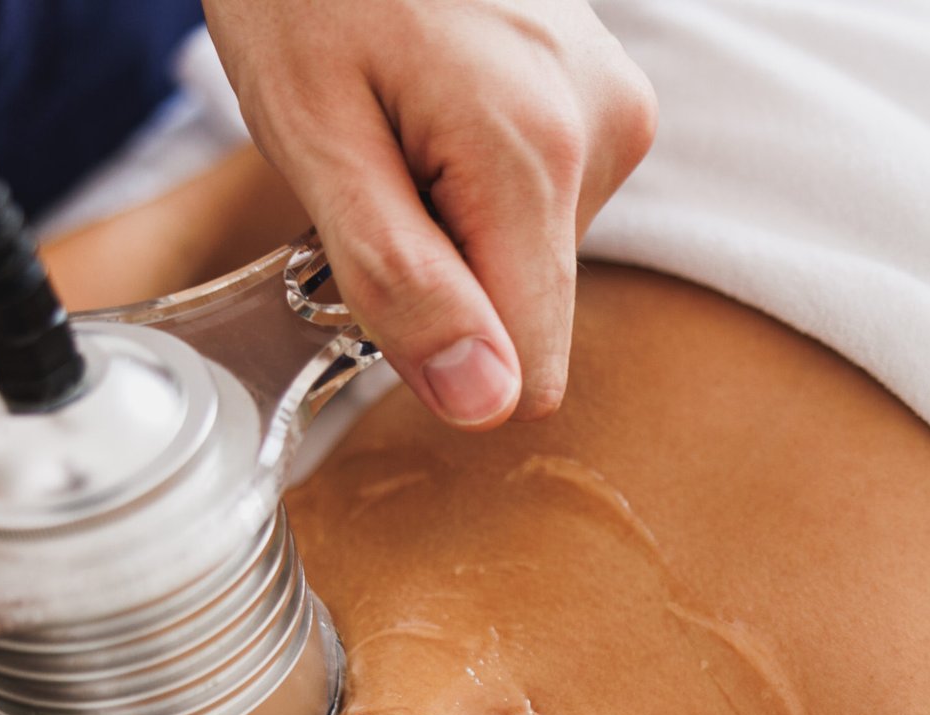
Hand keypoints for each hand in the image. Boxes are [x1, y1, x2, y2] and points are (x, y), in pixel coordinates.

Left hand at [203, 0, 656, 428]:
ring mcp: (614, 107)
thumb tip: (485, 403)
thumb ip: (401, 281)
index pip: (530, 365)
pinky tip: (432, 104)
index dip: (441, 355)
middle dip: (439, 271)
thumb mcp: (315, 138)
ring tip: (397, 120)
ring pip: (532, 257)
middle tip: (371, 167)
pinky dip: (477, 181)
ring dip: (452, 221)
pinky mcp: (605, 97)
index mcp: (535, 150)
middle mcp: (605, 131)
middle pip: (525, 308)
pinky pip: (545, 201)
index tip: (374, 274)